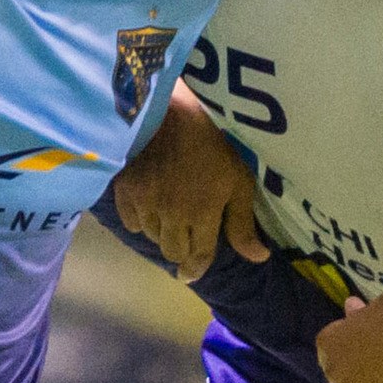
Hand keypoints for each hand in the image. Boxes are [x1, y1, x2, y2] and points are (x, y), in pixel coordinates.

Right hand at [113, 79, 271, 280]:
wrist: (164, 108)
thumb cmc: (209, 140)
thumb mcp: (237, 179)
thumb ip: (243, 222)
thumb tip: (259, 258)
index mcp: (202, 214)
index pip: (199, 255)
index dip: (196, 268)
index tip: (190, 274)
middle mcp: (171, 217)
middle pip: (173, 251)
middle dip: (181, 249)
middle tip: (185, 237)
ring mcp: (145, 205)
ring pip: (152, 237)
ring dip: (162, 232)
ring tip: (169, 215)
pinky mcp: (124, 192)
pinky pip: (131, 222)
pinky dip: (140, 219)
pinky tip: (148, 205)